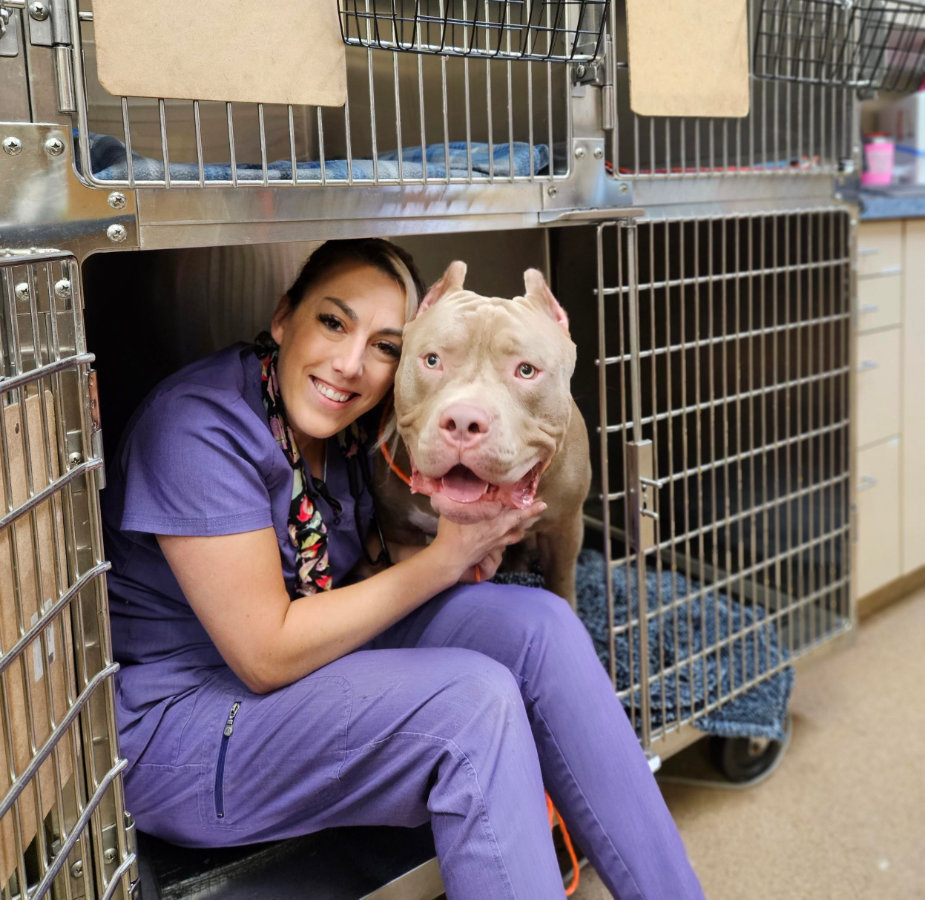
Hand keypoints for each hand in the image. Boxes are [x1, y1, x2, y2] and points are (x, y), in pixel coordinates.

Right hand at [431, 501, 546, 583]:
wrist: (452, 557)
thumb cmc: (452, 531)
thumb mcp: (457, 509)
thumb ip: (465, 499)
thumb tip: (467, 488)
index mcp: (493, 516)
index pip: (511, 504)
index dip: (522, 498)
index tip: (533, 492)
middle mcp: (500, 527)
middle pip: (520, 517)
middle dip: (532, 511)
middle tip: (543, 504)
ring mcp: (498, 540)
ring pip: (517, 532)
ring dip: (524, 526)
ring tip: (529, 521)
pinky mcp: (494, 549)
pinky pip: (508, 541)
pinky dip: (512, 536)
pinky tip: (511, 535)